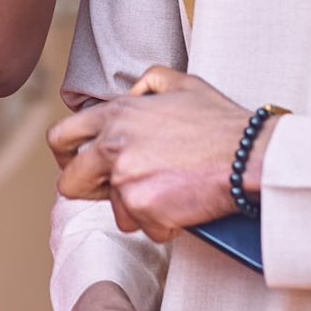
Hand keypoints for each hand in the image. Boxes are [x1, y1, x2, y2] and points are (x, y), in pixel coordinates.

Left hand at [49, 70, 276, 241]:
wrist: (249, 155)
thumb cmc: (221, 122)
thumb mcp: (183, 83)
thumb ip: (148, 82)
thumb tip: (132, 94)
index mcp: (116, 115)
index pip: (61, 137)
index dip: (65, 157)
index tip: (75, 166)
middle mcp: (113, 145)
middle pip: (70, 183)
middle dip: (90, 192)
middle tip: (116, 193)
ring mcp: (125, 179)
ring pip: (115, 211)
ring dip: (139, 210)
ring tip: (169, 195)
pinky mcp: (143, 207)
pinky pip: (146, 228)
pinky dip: (164, 224)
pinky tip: (184, 206)